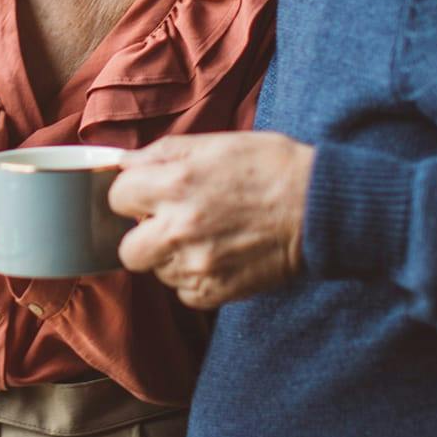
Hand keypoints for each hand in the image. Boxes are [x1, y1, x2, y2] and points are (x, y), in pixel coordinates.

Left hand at [111, 133, 314, 308]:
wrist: (319, 207)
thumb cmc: (271, 166)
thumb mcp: (215, 144)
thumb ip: (162, 153)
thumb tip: (124, 162)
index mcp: (176, 183)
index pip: (118, 197)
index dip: (134, 193)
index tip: (151, 193)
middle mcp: (180, 228)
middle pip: (126, 248)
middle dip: (143, 235)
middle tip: (169, 222)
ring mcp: (197, 265)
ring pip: (157, 271)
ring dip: (172, 256)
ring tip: (206, 235)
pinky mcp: (216, 292)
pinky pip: (184, 292)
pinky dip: (195, 277)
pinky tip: (219, 255)